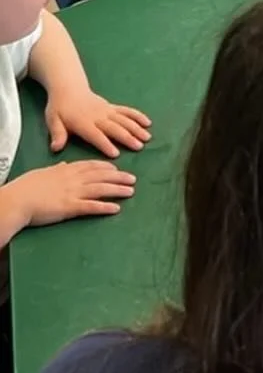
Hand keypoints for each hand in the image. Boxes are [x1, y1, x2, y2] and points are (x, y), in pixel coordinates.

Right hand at [13, 161, 135, 227]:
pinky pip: (91, 206)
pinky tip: (116, 208)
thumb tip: (64, 164)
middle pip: (101, 176)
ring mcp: (73, 193)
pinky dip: (105, 207)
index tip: (117, 168)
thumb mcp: (43, 172)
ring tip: (131, 192)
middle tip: (133, 179)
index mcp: (66, 169)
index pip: (91, 166)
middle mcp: (73, 179)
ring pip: (101, 189)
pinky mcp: (70, 207)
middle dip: (119, 177)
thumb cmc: (26, 187)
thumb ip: (57, 168)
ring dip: (117, 190)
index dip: (106, 167)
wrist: (18, 199)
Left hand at [45, 87, 151, 158]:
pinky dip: (137, 116)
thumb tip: (56, 148)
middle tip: (139, 146)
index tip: (115, 154)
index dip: (105, 144)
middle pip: (114, 127)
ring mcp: (107, 110)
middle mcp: (98, 116)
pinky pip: (127, 111)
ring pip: (124, 119)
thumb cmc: (60, 108)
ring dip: (136, 128)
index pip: (96, 135)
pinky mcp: (112, 107)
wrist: (68, 88)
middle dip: (127, 137)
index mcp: (83, 122)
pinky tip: (147, 122)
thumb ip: (57, 134)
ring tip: (147, 138)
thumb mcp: (53, 120)